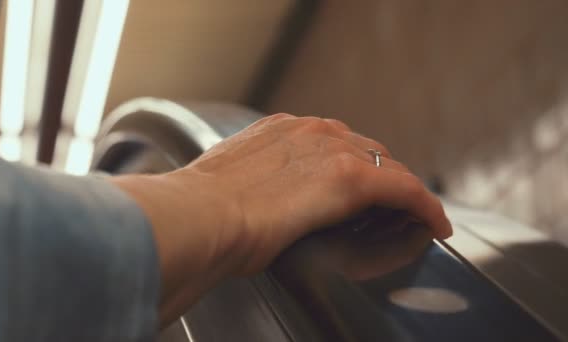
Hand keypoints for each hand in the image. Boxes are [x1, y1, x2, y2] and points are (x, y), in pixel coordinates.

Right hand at [112, 113, 451, 323]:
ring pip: (388, 168)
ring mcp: (334, 150)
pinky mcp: (353, 180)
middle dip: (379, 177)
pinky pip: (406, 190)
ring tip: (415, 215)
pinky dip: (424, 207)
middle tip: (389, 204)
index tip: (358, 182)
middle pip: (365, 150)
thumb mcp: (229, 182)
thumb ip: (251, 182)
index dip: (351, 164)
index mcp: (280, 130)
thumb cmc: (202, 210)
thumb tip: (251, 201)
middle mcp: (311, 131)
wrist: (199, 216)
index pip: (332, 142)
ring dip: (402, 192)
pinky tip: (434, 224)